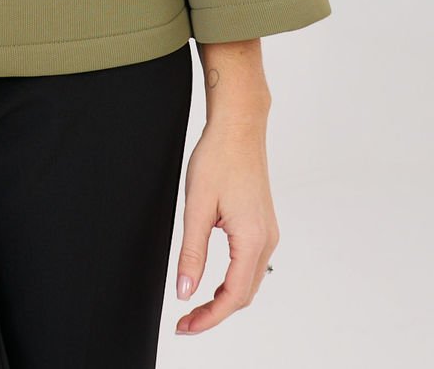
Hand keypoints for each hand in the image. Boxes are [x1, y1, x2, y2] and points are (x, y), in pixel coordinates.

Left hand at [174, 115, 279, 334]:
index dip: (209, 318)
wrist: (239, 127)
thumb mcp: (197, 206)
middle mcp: (266, 240)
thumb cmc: (219, 158)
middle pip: (244, 295)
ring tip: (195, 306)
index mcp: (252, 239)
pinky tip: (214, 281)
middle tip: (186, 322)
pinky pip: (250, 265)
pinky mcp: (263, 225)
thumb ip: (192, 253)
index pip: (233, 296)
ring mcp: (268, 233)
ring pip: (249, 282)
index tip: (185, 326)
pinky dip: (233, 281)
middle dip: (215, 313)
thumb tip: (185, 291)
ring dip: (225, 300)